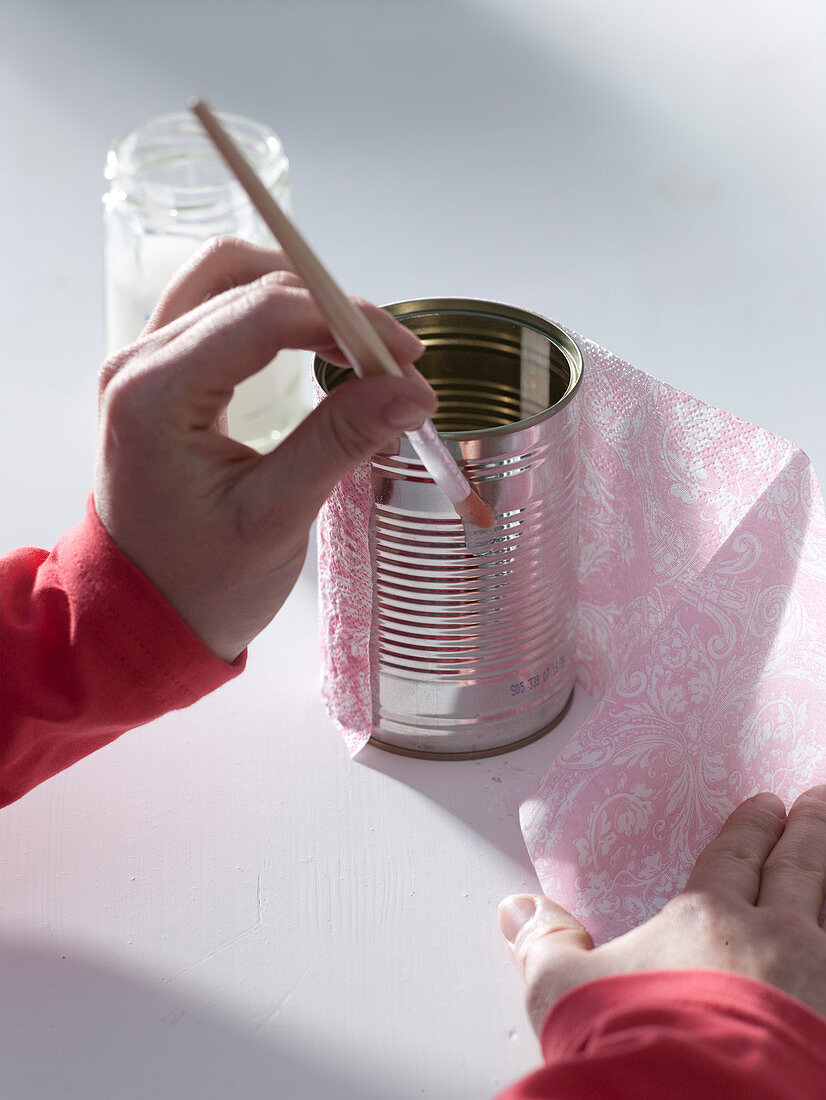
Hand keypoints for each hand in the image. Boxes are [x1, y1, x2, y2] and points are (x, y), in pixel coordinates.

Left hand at [94, 236, 435, 661]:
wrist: (142, 616)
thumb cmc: (199, 583)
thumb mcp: (276, 519)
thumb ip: (339, 443)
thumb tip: (411, 391)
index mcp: (155, 395)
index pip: (263, 313)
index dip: (346, 320)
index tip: (406, 359)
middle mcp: (140, 363)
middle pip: (247, 282)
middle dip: (333, 310)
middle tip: (394, 362)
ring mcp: (146, 364)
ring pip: (229, 279)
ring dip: (302, 299)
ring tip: (360, 349)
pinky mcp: (163, 376)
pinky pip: (219, 310)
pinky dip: (276, 316)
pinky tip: (318, 346)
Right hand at [499, 786, 825, 1029]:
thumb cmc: (633, 1045)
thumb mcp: (563, 991)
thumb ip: (544, 944)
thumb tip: (518, 909)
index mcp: (708, 920)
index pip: (734, 858)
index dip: (750, 829)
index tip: (767, 804)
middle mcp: (774, 943)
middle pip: (797, 871)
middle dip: (806, 833)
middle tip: (816, 798)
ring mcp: (817, 987)